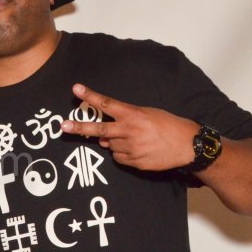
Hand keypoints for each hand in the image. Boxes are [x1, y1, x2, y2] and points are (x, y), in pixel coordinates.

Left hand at [61, 83, 197, 170]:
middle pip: (99, 130)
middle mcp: (129, 131)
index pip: (107, 103)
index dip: (90, 96)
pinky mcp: (135, 162)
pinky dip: (123, 154)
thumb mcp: (148, 114)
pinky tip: (139, 149)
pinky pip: (119, 158)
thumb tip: (104, 138)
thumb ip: (124, 122)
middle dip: (79, 128)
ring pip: (110, 146)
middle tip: (63, 126)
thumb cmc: (168, 125)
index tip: (76, 89)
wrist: (188, 146)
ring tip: (136, 140)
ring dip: (115, 143)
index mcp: (133, 115)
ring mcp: (131, 148)